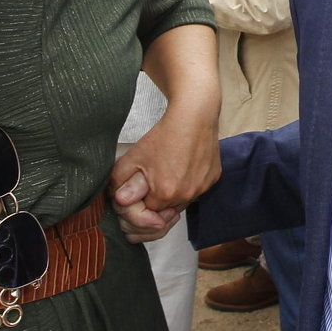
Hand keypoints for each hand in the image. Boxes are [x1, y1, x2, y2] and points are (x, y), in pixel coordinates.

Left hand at [109, 105, 220, 243]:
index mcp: (165, 193)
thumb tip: (118, 199)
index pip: (149, 214)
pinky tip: (183, 167)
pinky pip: (197, 190)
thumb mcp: (135, 155)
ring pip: (183, 201)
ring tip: (169, 172)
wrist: (194, 116)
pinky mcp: (213, 179)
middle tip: (154, 180)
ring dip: (173, 194)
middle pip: (166, 210)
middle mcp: (187, 195)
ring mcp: (202, 188)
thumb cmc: (165, 135)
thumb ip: (120, 180)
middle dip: (157, 201)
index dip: (142, 203)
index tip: (141, 189)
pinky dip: (189, 184)